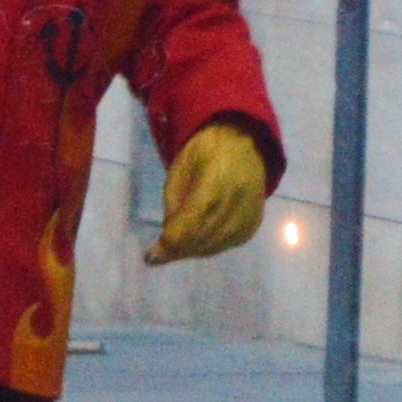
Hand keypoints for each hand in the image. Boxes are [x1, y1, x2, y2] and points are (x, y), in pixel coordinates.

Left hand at [151, 119, 271, 263]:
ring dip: (190, 252)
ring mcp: (248, 216)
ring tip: (171, 251)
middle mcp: (236, 202)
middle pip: (201, 238)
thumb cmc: (207, 151)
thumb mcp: (180, 167)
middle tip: (156, 257)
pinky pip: (224, 245)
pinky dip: (206, 247)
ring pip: (213, 247)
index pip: (191, 222)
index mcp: (216, 181)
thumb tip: (168, 235)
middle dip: (176, 251)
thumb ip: (174, 200)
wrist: (246, 145)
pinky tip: (193, 244)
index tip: (150, 256)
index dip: (170, 243)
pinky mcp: (252, 225)